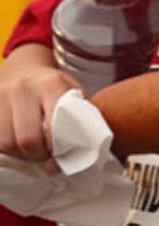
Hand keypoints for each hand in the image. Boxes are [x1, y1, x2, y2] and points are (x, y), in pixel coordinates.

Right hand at [0, 44, 79, 161]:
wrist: (25, 69)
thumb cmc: (56, 89)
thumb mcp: (76, 95)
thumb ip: (83, 120)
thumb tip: (79, 156)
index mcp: (52, 85)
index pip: (53, 128)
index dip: (57, 149)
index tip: (60, 155)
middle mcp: (24, 88)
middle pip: (27, 139)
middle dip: (38, 155)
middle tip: (46, 155)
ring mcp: (2, 96)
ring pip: (6, 143)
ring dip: (20, 154)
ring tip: (32, 151)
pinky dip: (6, 149)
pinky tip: (18, 146)